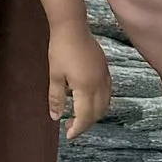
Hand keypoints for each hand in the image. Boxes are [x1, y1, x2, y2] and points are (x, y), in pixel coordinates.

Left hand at [50, 24, 114, 139]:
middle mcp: (99, 84)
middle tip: (70, 126)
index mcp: (86, 87)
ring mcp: (105, 77)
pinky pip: (107, 93)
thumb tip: (55, 117)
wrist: (72, 27)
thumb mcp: (55, 76)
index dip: (78, 128)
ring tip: (78, 116)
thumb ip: (56, 98)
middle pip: (97, 113)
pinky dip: (99, 103)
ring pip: (105, 104)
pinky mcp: (106, 70)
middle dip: (85, 123)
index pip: (85, 116)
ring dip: (93, 114)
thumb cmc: (60, 50)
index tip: (68, 135)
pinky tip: (87, 101)